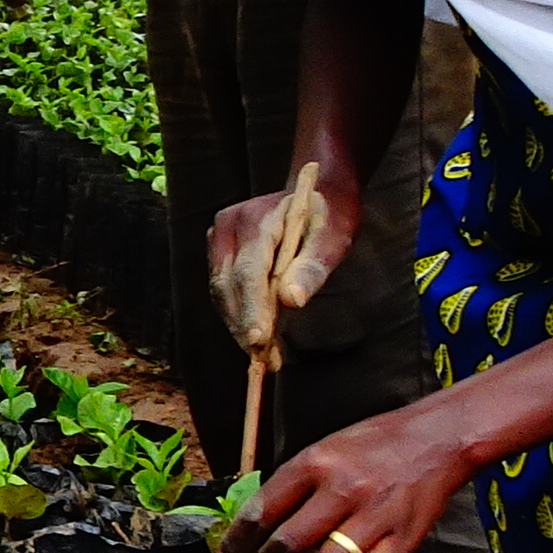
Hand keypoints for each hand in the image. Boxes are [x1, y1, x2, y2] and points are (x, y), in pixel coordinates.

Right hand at [208, 169, 349, 352]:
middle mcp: (229, 225)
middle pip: (227, 286)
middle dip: (245, 325)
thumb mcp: (333, 239)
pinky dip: (241, 313)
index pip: (248, 272)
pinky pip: (224, 287)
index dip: (252, 309)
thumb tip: (291, 300)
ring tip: (267, 355)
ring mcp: (220, 236)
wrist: (316, 191)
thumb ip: (312, 267)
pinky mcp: (221, 249)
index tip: (258, 342)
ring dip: (241, 324)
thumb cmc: (329, 214)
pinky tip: (260, 334)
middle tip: (267, 361)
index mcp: (256, 220)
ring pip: (222, 291)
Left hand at [249, 394, 485, 552]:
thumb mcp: (325, 449)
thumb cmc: (374, 445)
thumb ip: (294, 484)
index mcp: (315, 463)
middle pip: (289, 546)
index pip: (261, 511)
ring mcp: (375, 516)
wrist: (437, 438)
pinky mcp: (404, 539)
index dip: (238, 542)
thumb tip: (257, 525)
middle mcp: (342, 489)